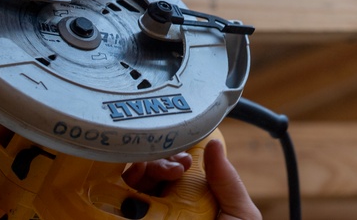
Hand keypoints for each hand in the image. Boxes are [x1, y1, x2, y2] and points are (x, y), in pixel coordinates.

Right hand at [122, 142, 260, 219]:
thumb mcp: (239, 215)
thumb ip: (227, 182)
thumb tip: (214, 143)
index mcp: (191, 201)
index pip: (174, 171)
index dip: (173, 160)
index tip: (181, 161)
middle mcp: (166, 211)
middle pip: (148, 178)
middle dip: (154, 165)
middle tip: (169, 171)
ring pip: (130, 193)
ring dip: (137, 178)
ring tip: (147, 177)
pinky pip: (117, 214)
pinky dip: (118, 200)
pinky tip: (129, 197)